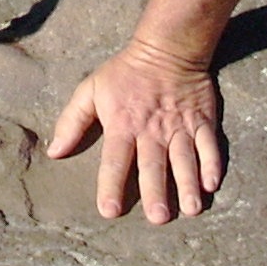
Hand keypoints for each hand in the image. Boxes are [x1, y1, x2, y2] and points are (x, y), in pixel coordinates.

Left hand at [44, 41, 225, 223]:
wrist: (167, 47)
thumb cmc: (124, 73)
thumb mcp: (90, 90)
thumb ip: (72, 121)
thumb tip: (54, 152)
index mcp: (123, 124)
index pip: (115, 160)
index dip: (111, 186)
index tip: (109, 211)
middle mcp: (152, 130)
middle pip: (153, 165)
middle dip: (156, 192)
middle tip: (159, 218)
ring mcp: (179, 126)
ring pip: (184, 159)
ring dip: (188, 184)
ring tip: (191, 209)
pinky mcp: (202, 121)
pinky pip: (209, 144)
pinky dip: (212, 164)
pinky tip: (211, 184)